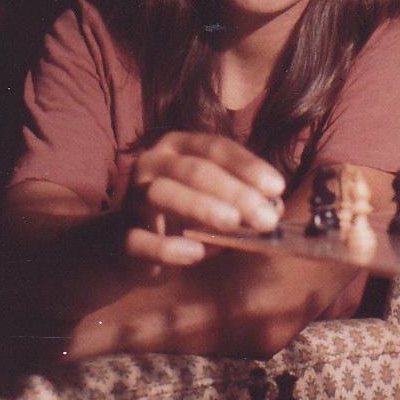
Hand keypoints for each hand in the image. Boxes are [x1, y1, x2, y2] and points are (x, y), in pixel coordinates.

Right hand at [123, 131, 284, 268]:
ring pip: (163, 194)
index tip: (277, 187)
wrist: (135, 246)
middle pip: (194, 170)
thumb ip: (244, 199)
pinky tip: (197, 253)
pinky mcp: (122, 236)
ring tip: (233, 224)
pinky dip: (171, 246)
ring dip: (201, 207)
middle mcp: (153, 163)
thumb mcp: (217, 200)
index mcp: (179, 146)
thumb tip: (275, 207)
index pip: (216, 148)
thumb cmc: (186, 215)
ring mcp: (133, 198)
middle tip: (265, 216)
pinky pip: (142, 239)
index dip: (248, 166)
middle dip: (234, 191)